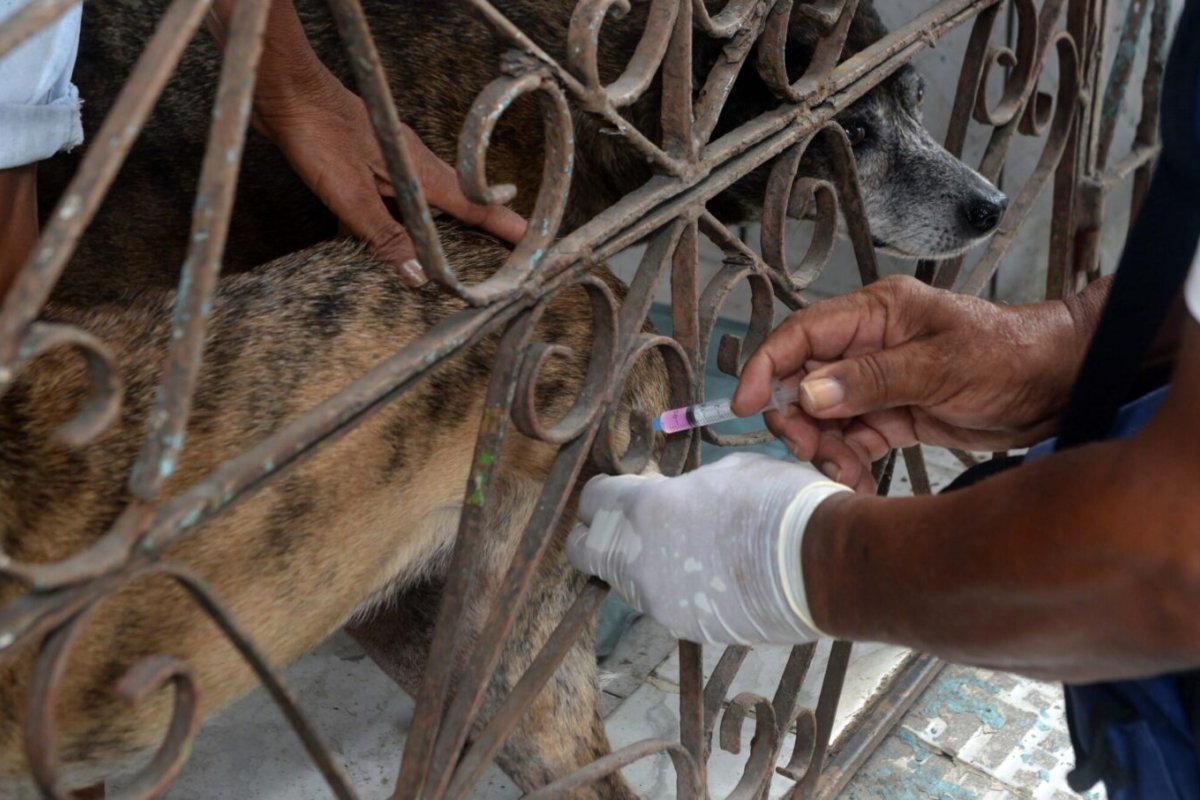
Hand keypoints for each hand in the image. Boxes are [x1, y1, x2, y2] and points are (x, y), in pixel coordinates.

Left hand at [210, 0, 526, 285]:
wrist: (285, 88)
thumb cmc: (318, 134)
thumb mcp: (350, 196)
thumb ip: (385, 236)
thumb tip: (419, 276)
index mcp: (420, 173)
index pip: (473, 207)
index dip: (502, 227)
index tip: (528, 244)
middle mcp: (415, 164)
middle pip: (460, 202)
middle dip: (485, 225)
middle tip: (507, 249)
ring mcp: (394, 158)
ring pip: (429, 198)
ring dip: (446, 222)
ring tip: (461, 247)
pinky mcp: (370, 156)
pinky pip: (401, 192)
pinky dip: (407, 212)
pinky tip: (394, 226)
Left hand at [567, 453, 849, 644]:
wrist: (822, 564)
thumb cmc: (777, 503)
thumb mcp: (725, 472)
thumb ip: (685, 488)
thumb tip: (678, 495)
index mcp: (642, 509)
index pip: (592, 501)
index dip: (604, 494)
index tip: (619, 491)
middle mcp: (637, 560)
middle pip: (587, 550)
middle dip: (599, 536)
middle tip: (630, 525)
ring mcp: (658, 601)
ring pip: (626, 580)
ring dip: (641, 563)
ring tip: (685, 549)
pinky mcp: (685, 628)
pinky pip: (664, 604)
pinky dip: (676, 590)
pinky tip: (711, 576)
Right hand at [731, 276, 1087, 490]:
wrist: (1058, 386)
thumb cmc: (1009, 354)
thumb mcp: (938, 365)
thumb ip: (870, 380)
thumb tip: (809, 392)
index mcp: (875, 314)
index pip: (801, 335)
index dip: (766, 367)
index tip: (746, 404)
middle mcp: (870, 345)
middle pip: (805, 381)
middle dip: (799, 419)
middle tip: (809, 448)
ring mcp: (881, 382)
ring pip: (825, 417)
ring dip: (824, 448)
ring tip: (845, 471)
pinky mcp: (895, 414)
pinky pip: (854, 440)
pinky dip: (849, 463)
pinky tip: (859, 481)